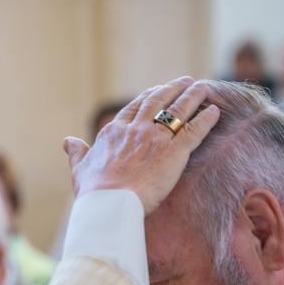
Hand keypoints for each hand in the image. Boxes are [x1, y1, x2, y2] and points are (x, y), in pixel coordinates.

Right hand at [62, 77, 218, 214]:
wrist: (110, 204)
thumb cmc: (93, 191)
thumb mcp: (80, 168)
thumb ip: (77, 153)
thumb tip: (68, 141)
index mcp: (114, 131)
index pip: (134, 107)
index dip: (148, 97)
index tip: (158, 90)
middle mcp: (136, 129)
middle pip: (158, 101)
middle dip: (173, 89)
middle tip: (185, 81)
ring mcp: (156, 138)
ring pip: (178, 110)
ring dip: (192, 96)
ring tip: (203, 87)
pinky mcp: (175, 152)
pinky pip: (194, 130)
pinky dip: (206, 119)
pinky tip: (215, 111)